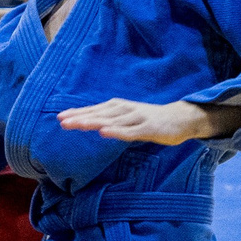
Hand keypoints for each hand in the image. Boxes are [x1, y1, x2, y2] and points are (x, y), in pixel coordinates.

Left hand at [58, 98, 240, 143]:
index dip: (78, 113)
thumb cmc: (151, 119)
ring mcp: (137, 118)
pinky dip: (116, 131)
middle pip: (99, 114)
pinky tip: (104, 132)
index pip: (94, 110)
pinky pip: (130, 132)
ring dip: (93, 122)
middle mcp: (125, 110)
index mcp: (119, 107)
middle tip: (61, 121)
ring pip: (111, 121)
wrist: (181, 118)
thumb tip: (90, 123)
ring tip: (76, 125)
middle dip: (80, 117)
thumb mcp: (128, 117)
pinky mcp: (148, 128)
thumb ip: (110, 119)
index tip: (60, 117)